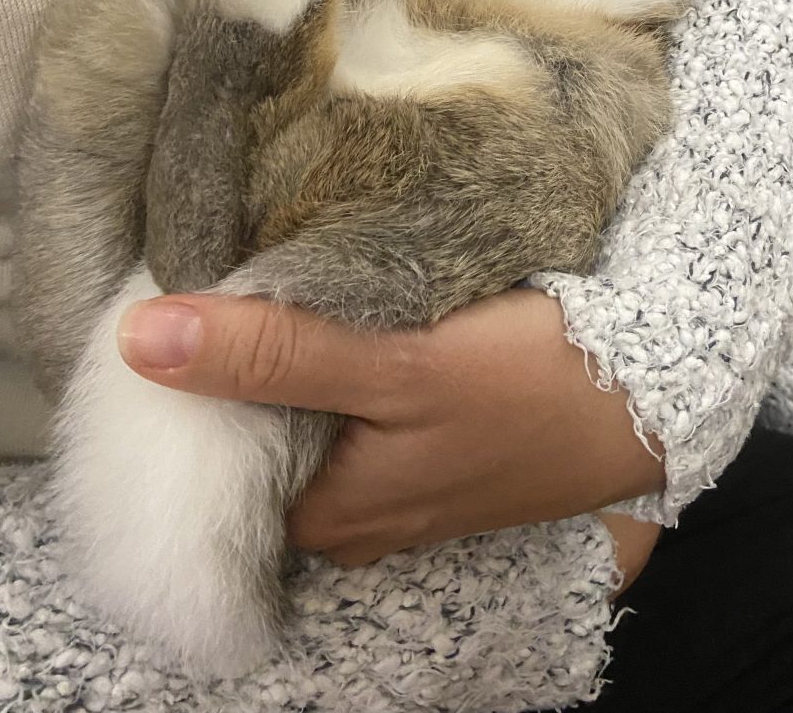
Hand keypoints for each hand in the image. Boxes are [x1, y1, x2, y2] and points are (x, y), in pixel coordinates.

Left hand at [118, 288, 666, 585]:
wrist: (653, 396)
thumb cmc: (529, 386)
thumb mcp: (396, 367)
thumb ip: (273, 355)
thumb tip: (139, 340)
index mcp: (329, 515)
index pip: (214, 453)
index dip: (193, 380)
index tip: (186, 299)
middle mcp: (356, 518)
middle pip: (263, 438)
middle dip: (247, 367)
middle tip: (240, 274)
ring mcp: (399, 491)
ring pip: (314, 424)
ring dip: (302, 364)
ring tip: (293, 283)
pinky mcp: (434, 455)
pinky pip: (361, 416)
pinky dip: (349, 370)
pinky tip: (357, 320)